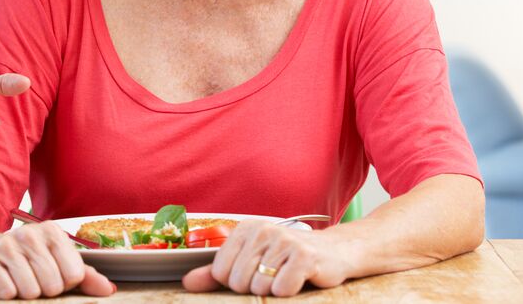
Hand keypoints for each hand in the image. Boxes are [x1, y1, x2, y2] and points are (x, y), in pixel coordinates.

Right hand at [0, 222, 115, 298]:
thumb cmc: (26, 260)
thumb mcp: (56, 262)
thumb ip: (84, 276)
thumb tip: (108, 289)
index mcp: (52, 231)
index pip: (73, 275)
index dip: (64, 284)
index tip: (52, 275)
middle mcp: (30, 233)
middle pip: (52, 285)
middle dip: (43, 291)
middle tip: (32, 279)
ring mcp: (6, 244)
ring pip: (30, 291)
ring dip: (23, 294)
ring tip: (16, 280)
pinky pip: (6, 292)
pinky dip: (5, 294)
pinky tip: (1, 280)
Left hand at [182, 220, 350, 296]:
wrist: (334, 252)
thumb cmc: (288, 259)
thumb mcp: (251, 260)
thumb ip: (217, 273)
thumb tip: (187, 283)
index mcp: (245, 229)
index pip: (220, 271)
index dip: (235, 282)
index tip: (254, 273)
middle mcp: (263, 230)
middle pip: (239, 282)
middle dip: (255, 287)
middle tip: (274, 276)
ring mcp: (284, 241)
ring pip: (260, 287)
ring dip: (274, 290)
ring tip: (287, 276)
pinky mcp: (305, 256)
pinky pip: (282, 289)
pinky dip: (289, 292)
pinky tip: (299, 279)